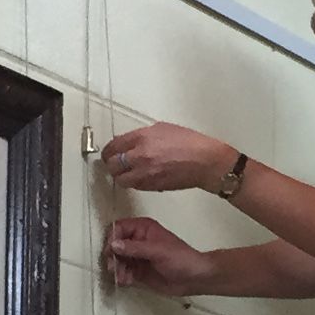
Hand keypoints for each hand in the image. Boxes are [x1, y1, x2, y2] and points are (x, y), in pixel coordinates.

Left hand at [99, 121, 236, 192]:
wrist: (205, 162)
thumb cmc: (190, 143)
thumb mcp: (163, 129)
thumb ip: (142, 136)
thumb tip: (128, 142)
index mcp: (142, 138)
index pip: (113, 146)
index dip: (108, 151)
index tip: (109, 153)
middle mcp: (140, 156)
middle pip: (113, 164)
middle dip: (112, 164)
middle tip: (116, 163)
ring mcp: (145, 173)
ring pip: (121, 179)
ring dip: (122, 176)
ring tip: (128, 172)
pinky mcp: (152, 186)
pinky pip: (135, 186)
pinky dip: (134, 182)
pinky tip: (141, 176)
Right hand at [105, 216, 212, 295]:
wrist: (194, 278)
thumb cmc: (181, 258)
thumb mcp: (157, 250)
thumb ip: (134, 248)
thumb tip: (114, 244)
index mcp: (143, 228)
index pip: (120, 228)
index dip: (112, 238)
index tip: (111, 250)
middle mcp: (138, 241)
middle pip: (115, 245)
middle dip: (112, 256)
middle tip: (114, 266)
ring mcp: (138, 256)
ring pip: (118, 260)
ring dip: (117, 269)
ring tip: (122, 277)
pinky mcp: (139, 271)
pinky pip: (124, 272)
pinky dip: (122, 277)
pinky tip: (127, 281)